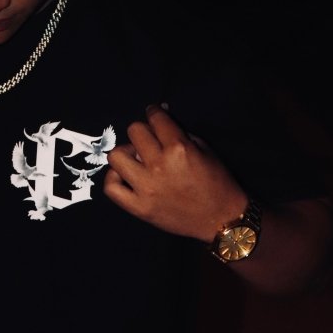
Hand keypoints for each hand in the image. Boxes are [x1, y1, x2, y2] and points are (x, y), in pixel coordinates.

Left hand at [103, 104, 246, 241]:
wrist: (221, 219)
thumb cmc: (217, 182)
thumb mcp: (205, 149)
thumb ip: (181, 132)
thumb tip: (162, 114)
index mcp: (179, 148)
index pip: (156, 118)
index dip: (154, 112)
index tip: (154, 114)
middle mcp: (160, 165)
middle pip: (134, 131)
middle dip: (142, 131)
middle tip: (149, 141)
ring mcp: (146, 188)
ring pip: (116, 156)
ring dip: (125, 153)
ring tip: (136, 159)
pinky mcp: (139, 208)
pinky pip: (111, 187)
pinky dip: (114, 178)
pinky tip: (125, 176)